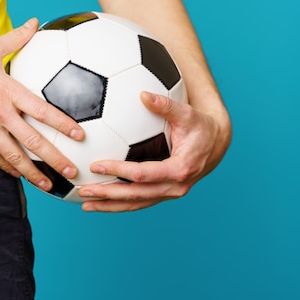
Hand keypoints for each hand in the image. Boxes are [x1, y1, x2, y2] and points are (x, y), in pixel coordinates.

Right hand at [0, 18, 83, 189]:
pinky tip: (20, 176)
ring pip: (12, 156)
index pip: (41, 110)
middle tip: (72, 171)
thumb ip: (16, 38)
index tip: (79, 136)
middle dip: (54, 159)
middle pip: (32, 141)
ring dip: (32, 172)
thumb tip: (35, 22)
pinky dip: (8, 168)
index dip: (62, 124)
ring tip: (49, 185)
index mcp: (6, 90)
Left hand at [78, 91, 230, 211]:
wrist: (215, 145)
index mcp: (179, 169)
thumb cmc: (199, 126)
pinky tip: (100, 201)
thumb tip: (144, 94)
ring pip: (136, 204)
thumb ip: (165, 105)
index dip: (119, 171)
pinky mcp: (165, 194)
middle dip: (108, 194)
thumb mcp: (187, 113)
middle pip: (136, 195)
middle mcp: (175, 187)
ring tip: (85, 203)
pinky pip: (140, 202)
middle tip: (84, 190)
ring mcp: (170, 194)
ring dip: (110, 205)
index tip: (96, 165)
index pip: (143, 174)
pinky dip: (119, 204)